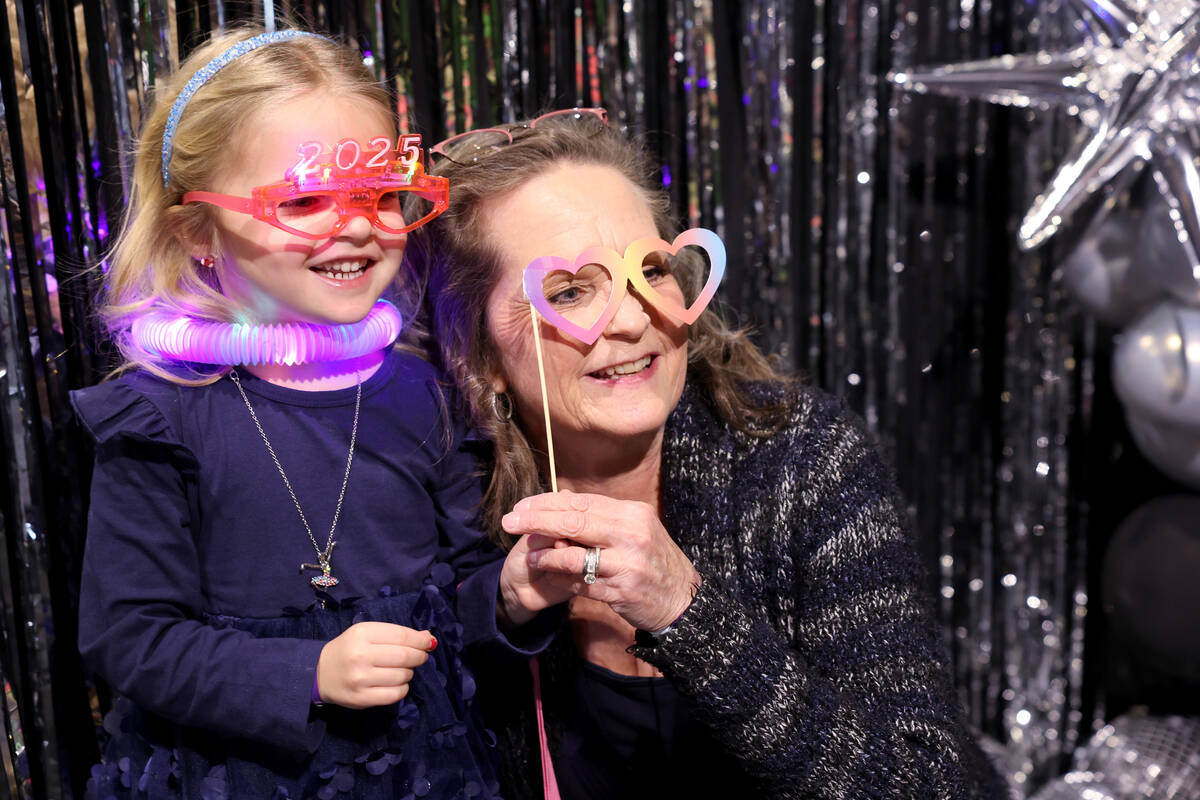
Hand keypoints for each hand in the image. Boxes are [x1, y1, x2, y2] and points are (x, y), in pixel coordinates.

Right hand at [316, 622, 435, 707]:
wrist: (320, 673)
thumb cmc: (349, 649)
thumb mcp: (367, 633)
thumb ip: (396, 634)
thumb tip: (428, 637)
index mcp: (362, 633)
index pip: (402, 636)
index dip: (420, 640)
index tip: (429, 642)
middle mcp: (360, 655)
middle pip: (405, 656)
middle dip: (419, 656)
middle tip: (421, 657)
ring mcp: (360, 679)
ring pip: (402, 676)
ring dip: (409, 673)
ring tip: (402, 670)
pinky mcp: (362, 698)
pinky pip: (395, 694)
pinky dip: (403, 688)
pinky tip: (397, 683)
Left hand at [500, 490, 700, 631]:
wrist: (681, 599)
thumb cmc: (651, 560)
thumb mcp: (635, 529)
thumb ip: (601, 517)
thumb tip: (561, 500)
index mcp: (633, 514)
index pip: (583, 503)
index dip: (548, 503)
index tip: (521, 506)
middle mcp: (632, 535)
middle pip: (575, 522)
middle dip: (537, 520)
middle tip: (509, 521)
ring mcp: (628, 565)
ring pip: (576, 555)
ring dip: (547, 553)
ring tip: (528, 553)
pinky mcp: (622, 592)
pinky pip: (582, 583)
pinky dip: (562, 577)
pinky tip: (548, 573)